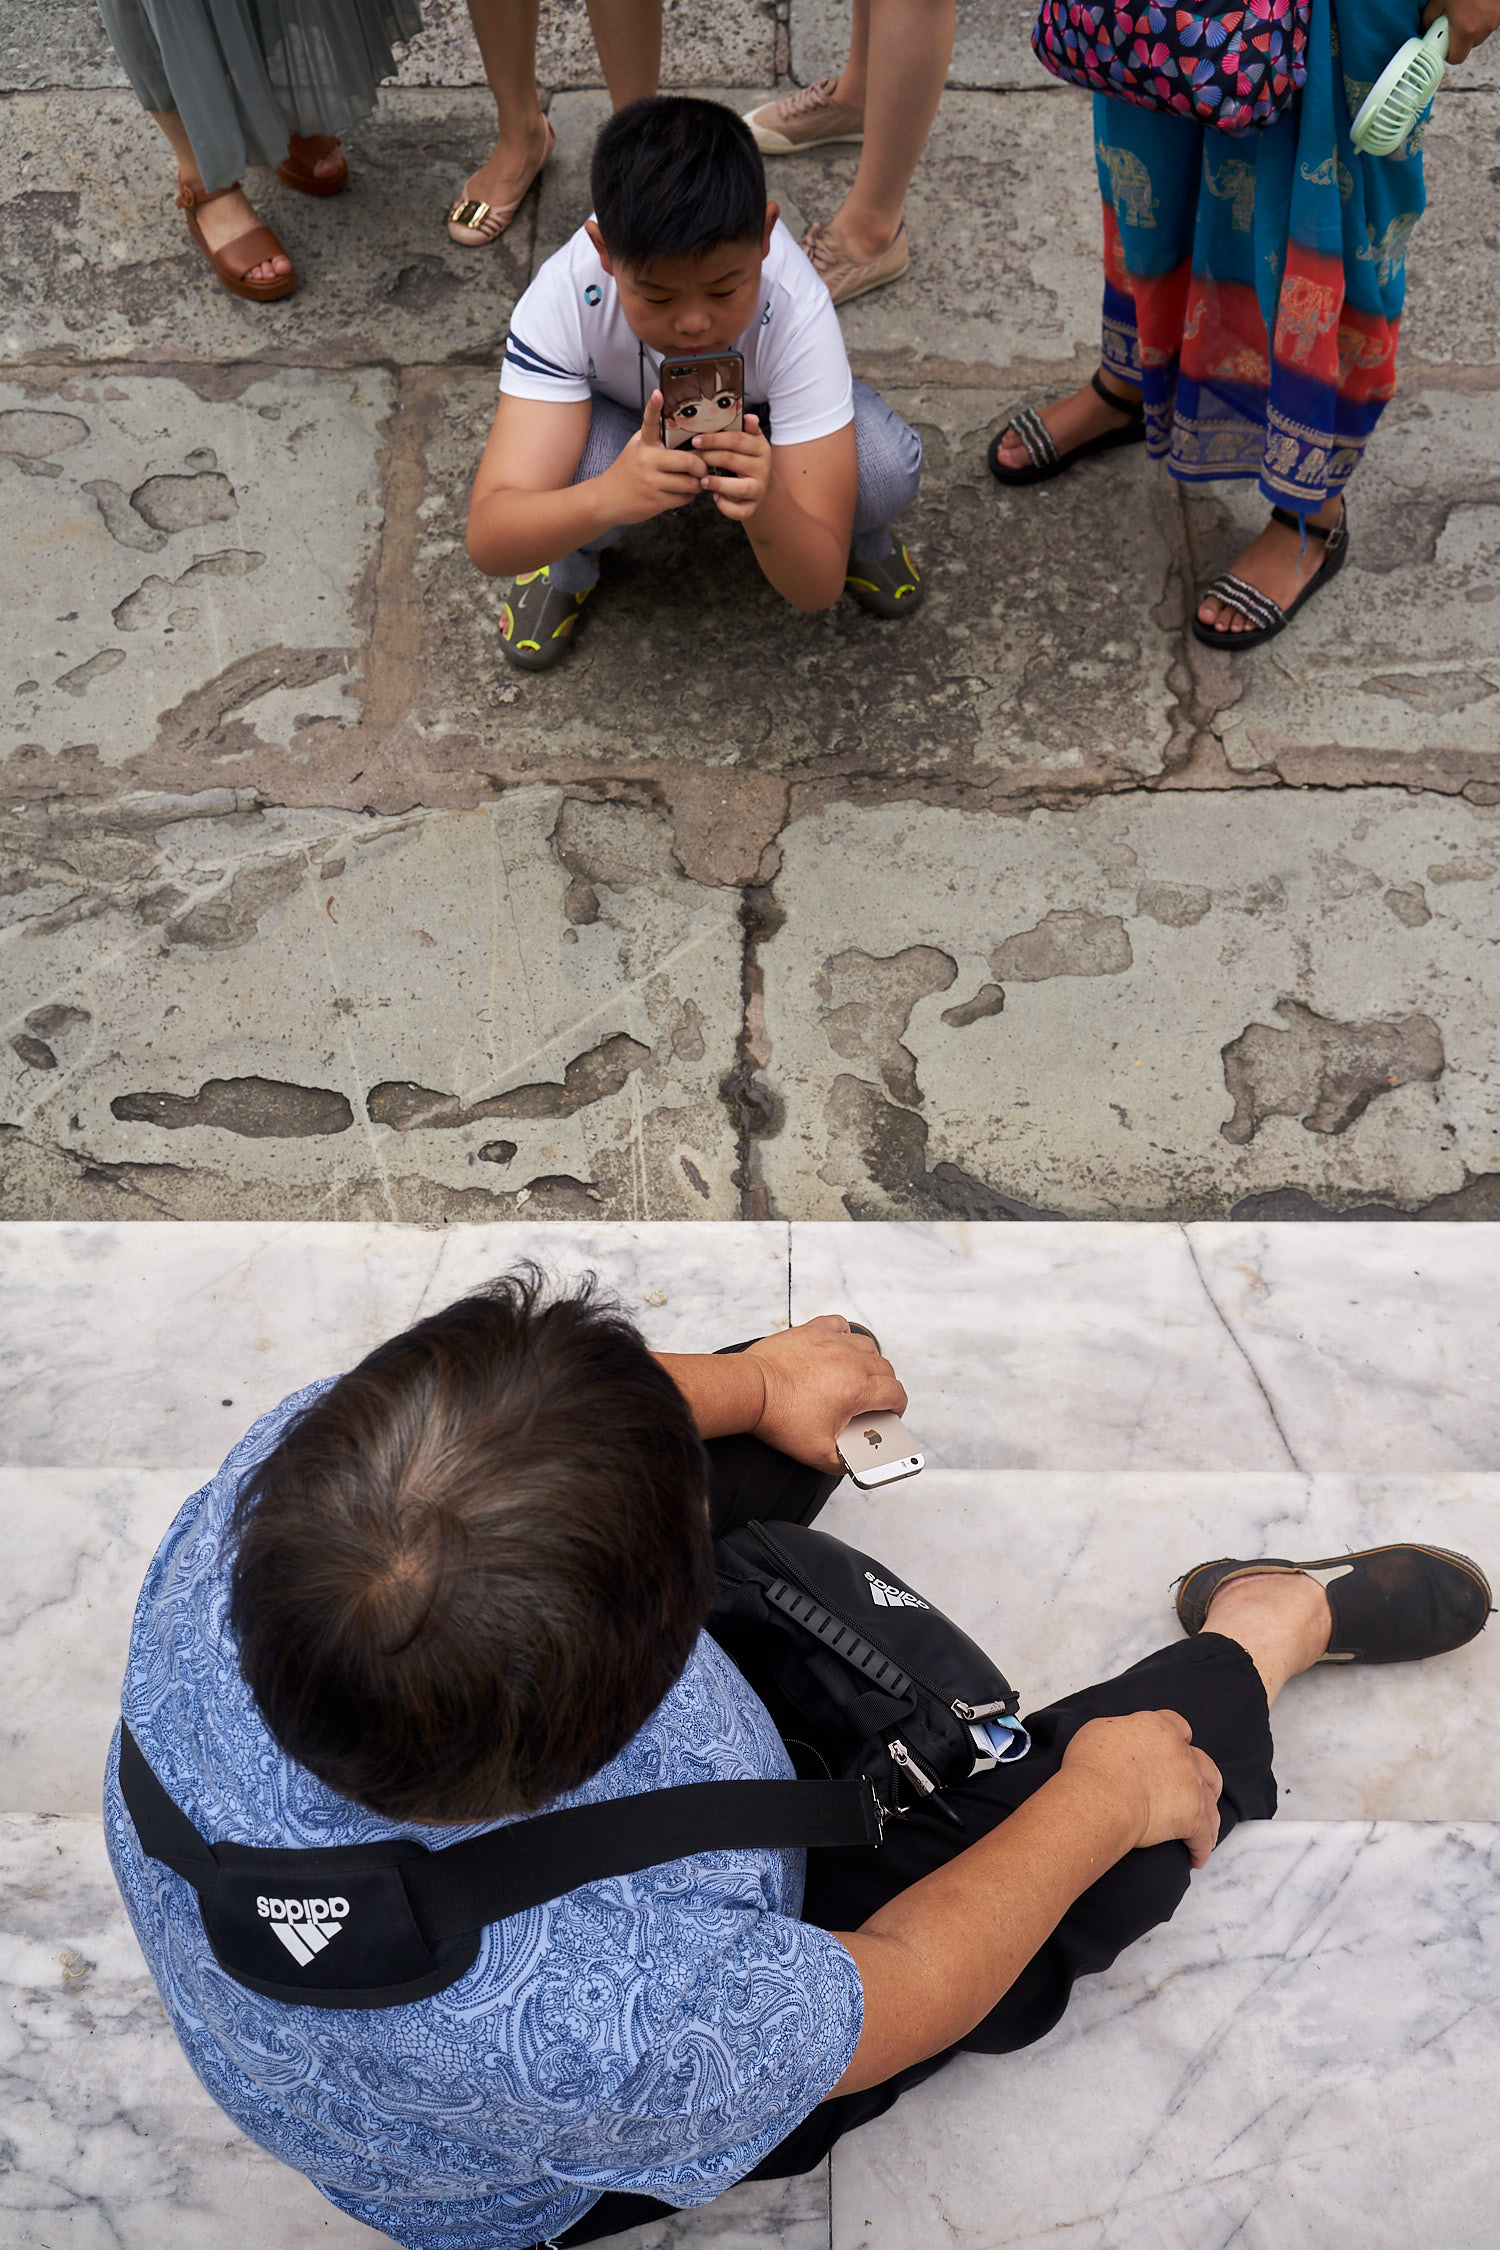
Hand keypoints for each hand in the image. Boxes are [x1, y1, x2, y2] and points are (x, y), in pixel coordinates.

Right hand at [600, 389, 706, 524]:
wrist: (606, 499)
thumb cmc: (627, 472)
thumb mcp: (636, 448)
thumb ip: (654, 437)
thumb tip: (681, 426)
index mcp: (644, 444)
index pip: (649, 422)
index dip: (654, 407)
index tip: (658, 393)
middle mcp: (647, 460)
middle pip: (688, 460)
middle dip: (702, 466)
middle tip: (703, 467)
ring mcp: (651, 482)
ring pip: (689, 482)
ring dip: (697, 483)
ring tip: (693, 481)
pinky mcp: (655, 501)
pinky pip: (684, 498)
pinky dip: (689, 496)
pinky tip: (683, 492)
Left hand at [692, 413, 772, 522]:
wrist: (759, 486)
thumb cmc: (746, 459)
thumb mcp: (749, 441)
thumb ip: (746, 429)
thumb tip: (749, 417)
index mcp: (761, 448)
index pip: (737, 439)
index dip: (715, 439)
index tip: (695, 440)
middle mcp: (763, 468)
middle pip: (733, 461)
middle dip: (710, 458)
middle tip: (694, 459)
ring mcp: (759, 489)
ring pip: (739, 488)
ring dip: (718, 484)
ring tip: (703, 481)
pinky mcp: (753, 507)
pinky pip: (740, 510)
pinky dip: (726, 506)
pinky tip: (715, 497)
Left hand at [744, 1315, 907, 1471]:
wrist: (749, 1391)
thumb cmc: (779, 1418)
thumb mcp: (818, 1453)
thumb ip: (846, 1463)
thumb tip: (858, 1464)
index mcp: (857, 1389)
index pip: (896, 1394)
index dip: (898, 1407)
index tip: (890, 1414)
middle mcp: (850, 1360)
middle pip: (885, 1369)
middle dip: (885, 1387)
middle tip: (873, 1402)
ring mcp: (831, 1342)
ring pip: (867, 1345)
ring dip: (869, 1361)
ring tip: (859, 1376)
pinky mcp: (811, 1331)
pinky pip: (839, 1325)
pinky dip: (845, 1335)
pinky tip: (839, 1346)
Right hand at [1061, 1710, 1222, 1869]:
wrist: (1101, 1796)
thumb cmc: (1092, 1764)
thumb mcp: (1100, 1730)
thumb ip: (1121, 1731)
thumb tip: (1122, 1741)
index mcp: (1160, 1728)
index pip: (1179, 1727)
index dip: (1180, 1738)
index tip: (1178, 1747)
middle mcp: (1182, 1753)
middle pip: (1205, 1764)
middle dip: (1204, 1778)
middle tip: (1199, 1791)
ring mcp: (1192, 1786)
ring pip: (1212, 1802)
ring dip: (1210, 1816)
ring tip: (1206, 1832)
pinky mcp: (1193, 1818)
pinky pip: (1204, 1837)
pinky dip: (1202, 1848)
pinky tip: (1196, 1859)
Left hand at [1422, 0, 1497, 61]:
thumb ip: (1429, 18)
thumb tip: (1427, 28)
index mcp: (1466, 29)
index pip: (1456, 58)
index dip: (1448, 52)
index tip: (1442, 43)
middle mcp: (1484, 27)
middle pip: (1468, 45)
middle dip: (1459, 36)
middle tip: (1452, 19)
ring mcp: (1495, 19)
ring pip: (1479, 33)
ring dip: (1471, 25)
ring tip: (1465, 7)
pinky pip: (1488, 20)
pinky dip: (1481, 15)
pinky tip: (1475, 3)